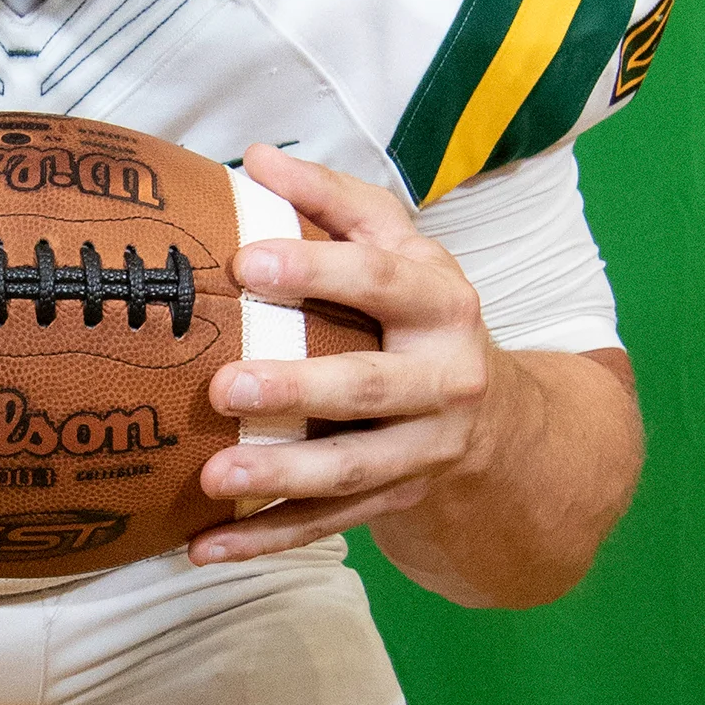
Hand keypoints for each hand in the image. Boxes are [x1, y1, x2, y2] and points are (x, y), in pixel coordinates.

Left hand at [189, 144, 496, 566]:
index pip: (383, 281)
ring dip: (281, 478)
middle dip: (300, 389)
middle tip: (226, 383)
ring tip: (214, 477)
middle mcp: (446, 379)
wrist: (501, 417)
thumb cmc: (422, 313)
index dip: (318, 269)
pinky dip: (264, 538)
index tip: (247, 262)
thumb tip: (256, 159)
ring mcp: (425, 450)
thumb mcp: (401, 247)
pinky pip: (326, 525)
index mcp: (442, 303)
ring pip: (352, 470)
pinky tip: (202, 545)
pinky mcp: (396, 500)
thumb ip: (334, 202)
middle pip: (371, 387)